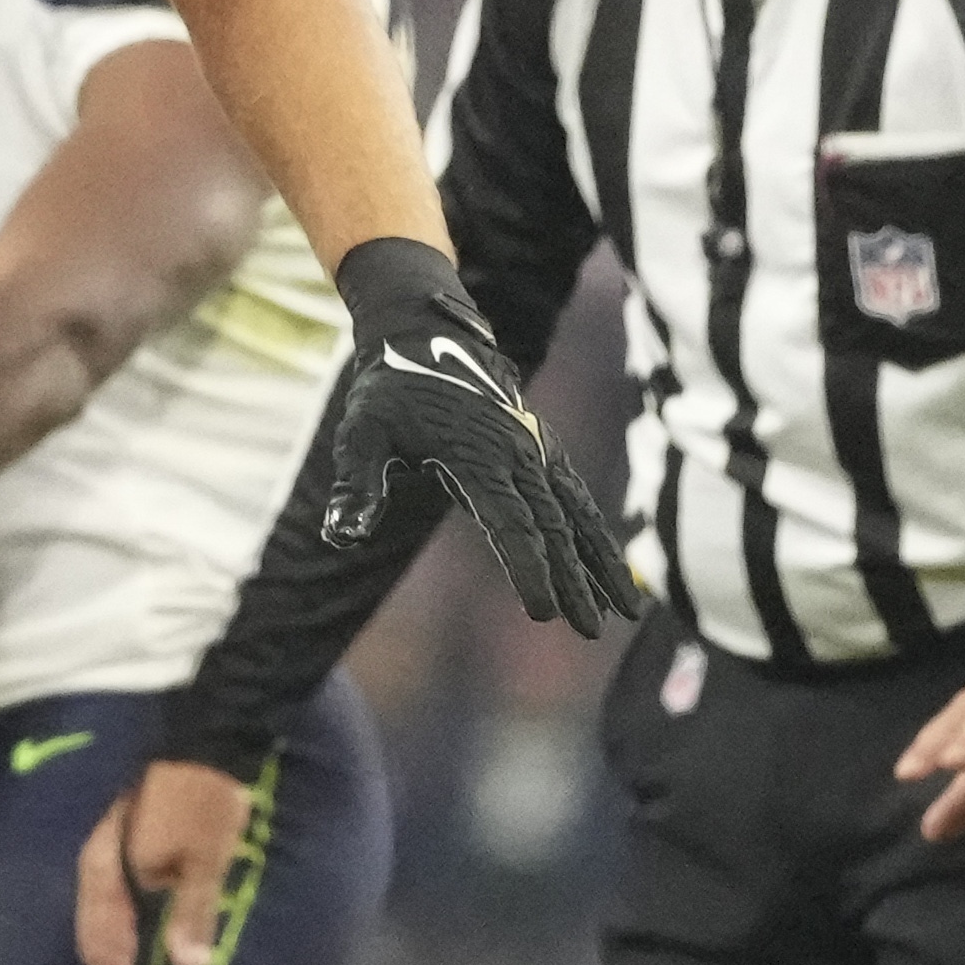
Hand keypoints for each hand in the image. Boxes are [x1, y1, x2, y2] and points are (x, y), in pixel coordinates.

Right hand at [73, 759, 253, 964]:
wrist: (211, 732)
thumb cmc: (208, 797)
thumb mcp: (209, 856)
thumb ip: (193, 912)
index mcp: (114, 868)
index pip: (104, 943)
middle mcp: (102, 860)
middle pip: (96, 931)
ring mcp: (111, 844)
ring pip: (104, 911)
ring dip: (115, 953)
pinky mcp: (128, 832)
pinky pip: (118, 893)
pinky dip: (127, 923)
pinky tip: (142, 934)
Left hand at [321, 241, 639, 635]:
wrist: (427, 334)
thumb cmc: (390, 390)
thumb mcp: (361, 432)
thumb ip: (355, 486)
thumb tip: (340, 536)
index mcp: (476, 454)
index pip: (510, 522)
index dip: (528, 568)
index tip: (541, 612)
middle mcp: (516, 452)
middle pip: (552, 526)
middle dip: (574, 581)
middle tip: (588, 631)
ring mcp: (535, 449)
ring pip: (577, 514)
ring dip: (601, 562)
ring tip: (625, 612)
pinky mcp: (542, 450)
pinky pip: (577, 499)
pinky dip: (597, 536)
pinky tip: (612, 573)